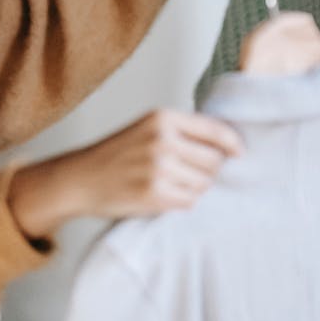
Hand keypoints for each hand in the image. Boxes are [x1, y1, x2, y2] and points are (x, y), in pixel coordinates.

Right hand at [7, 109, 241, 239]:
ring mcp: (159, 168)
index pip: (215, 131)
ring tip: (172, 185)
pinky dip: (182, 201)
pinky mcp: (155, 194)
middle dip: (207, 170)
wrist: (79, 178)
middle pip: (213, 161)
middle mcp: (162, 140)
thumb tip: (226, 144)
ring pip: (204, 183)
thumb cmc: (115, 154)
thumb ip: (181, 131)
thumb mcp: (145, 128)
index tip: (240, 153)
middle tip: (188, 174)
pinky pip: (189, 201)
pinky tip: (165, 196)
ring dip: (195, 188)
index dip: (233, 145)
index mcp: (163, 118)